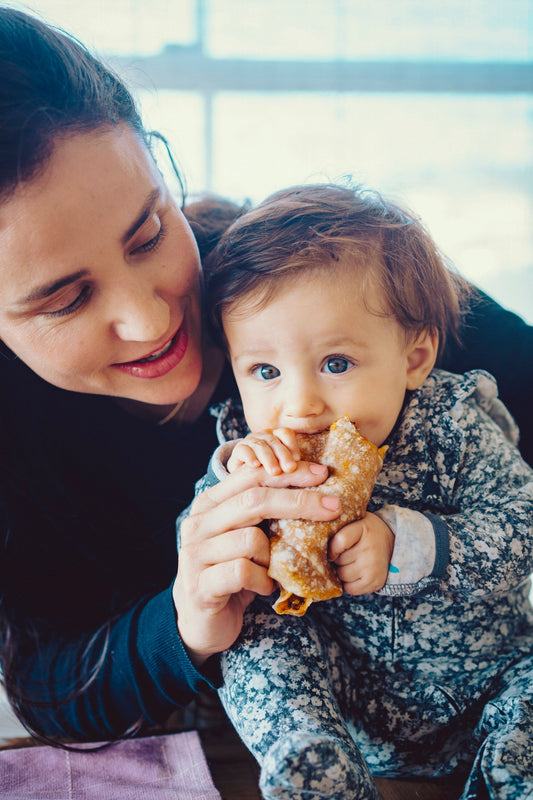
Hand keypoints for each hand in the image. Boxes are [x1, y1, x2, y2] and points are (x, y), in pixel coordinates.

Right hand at [173, 461, 339, 664]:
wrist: (202, 622)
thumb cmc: (231, 572)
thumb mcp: (244, 536)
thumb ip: (262, 513)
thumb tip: (312, 486)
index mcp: (209, 504)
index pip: (251, 476)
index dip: (288, 473)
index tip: (321, 474)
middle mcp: (197, 523)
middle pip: (254, 501)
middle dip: (299, 501)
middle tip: (334, 507)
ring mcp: (195, 554)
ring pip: (251, 539)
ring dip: (273, 556)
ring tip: (273, 569)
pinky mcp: (200, 585)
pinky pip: (243, 571)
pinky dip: (262, 580)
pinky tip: (264, 587)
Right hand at [227, 428, 300, 474]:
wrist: (244, 480)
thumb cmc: (270, 475)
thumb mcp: (286, 472)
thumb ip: (301, 471)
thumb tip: (323, 473)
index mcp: (278, 438)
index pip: (286, 433)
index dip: (292, 445)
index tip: (298, 459)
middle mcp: (265, 437)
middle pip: (275, 441)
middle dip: (283, 455)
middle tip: (290, 469)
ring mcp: (251, 442)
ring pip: (260, 446)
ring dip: (268, 458)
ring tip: (275, 472)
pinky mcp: (239, 450)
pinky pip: (243, 450)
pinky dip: (249, 456)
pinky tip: (255, 465)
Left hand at [328, 512, 393, 594]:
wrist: (394, 542)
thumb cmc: (366, 531)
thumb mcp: (355, 521)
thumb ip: (337, 525)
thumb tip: (312, 537)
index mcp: (362, 528)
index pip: (340, 541)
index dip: (331, 548)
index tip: (330, 551)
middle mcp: (369, 548)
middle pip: (338, 560)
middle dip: (337, 559)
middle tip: (345, 553)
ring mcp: (373, 566)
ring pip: (342, 575)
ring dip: (342, 571)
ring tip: (351, 562)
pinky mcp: (375, 581)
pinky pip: (350, 589)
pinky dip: (349, 583)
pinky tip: (355, 573)